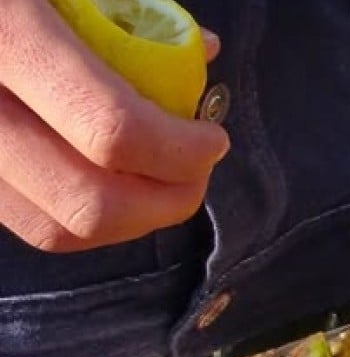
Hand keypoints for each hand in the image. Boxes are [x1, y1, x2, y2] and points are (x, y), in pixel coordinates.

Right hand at [0, 1, 227, 251]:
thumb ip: (126, 6)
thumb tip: (203, 50)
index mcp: (4, 35)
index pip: (110, 129)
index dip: (180, 149)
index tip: (212, 135)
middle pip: (85, 202)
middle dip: (164, 201)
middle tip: (197, 171)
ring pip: (51, 225)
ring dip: (126, 219)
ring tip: (162, 180)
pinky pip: (17, 214)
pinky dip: (76, 212)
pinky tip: (106, 178)